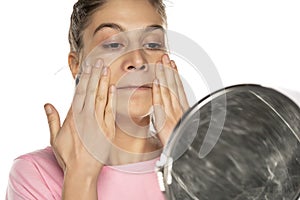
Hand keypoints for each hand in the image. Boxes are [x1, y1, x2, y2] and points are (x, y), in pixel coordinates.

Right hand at [44, 60, 115, 175]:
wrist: (83, 171)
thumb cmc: (68, 156)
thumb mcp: (54, 138)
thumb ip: (52, 119)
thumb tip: (47, 104)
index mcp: (73, 117)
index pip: (78, 93)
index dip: (83, 79)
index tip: (86, 67)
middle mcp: (86, 117)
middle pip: (90, 91)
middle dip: (94, 75)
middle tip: (99, 61)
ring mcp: (98, 123)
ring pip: (101, 98)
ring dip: (103, 82)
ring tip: (106, 69)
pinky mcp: (109, 130)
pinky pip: (110, 111)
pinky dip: (112, 98)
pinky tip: (113, 88)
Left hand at [152, 54, 188, 144]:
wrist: (185, 155)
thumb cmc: (183, 143)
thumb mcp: (180, 127)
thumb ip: (174, 118)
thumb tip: (167, 111)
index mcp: (183, 110)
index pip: (178, 89)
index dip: (175, 76)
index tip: (172, 65)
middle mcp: (178, 110)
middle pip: (174, 86)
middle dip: (169, 70)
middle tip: (165, 57)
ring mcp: (172, 114)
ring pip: (168, 90)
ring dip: (164, 75)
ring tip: (161, 62)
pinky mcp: (165, 121)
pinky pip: (161, 103)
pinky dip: (159, 91)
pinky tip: (157, 80)